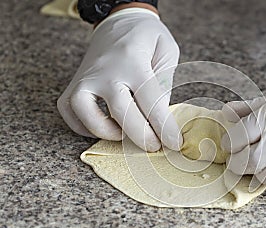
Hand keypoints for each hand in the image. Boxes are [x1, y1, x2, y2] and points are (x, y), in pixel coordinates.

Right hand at [57, 8, 181, 151]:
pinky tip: (102, 127)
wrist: (117, 22)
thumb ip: (165, 82)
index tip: (175, 143)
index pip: (151, 102)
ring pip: (86, 114)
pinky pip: (69, 112)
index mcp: (134, 61)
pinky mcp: (72, 84)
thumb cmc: (146, 38)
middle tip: (154, 146)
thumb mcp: (167, 51)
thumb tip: (159, 117)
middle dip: (141, 136)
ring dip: (106, 133)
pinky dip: (83, 127)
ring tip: (124, 135)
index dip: (164, 128)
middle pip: (121, 112)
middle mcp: (106, 71)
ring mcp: (85, 78)